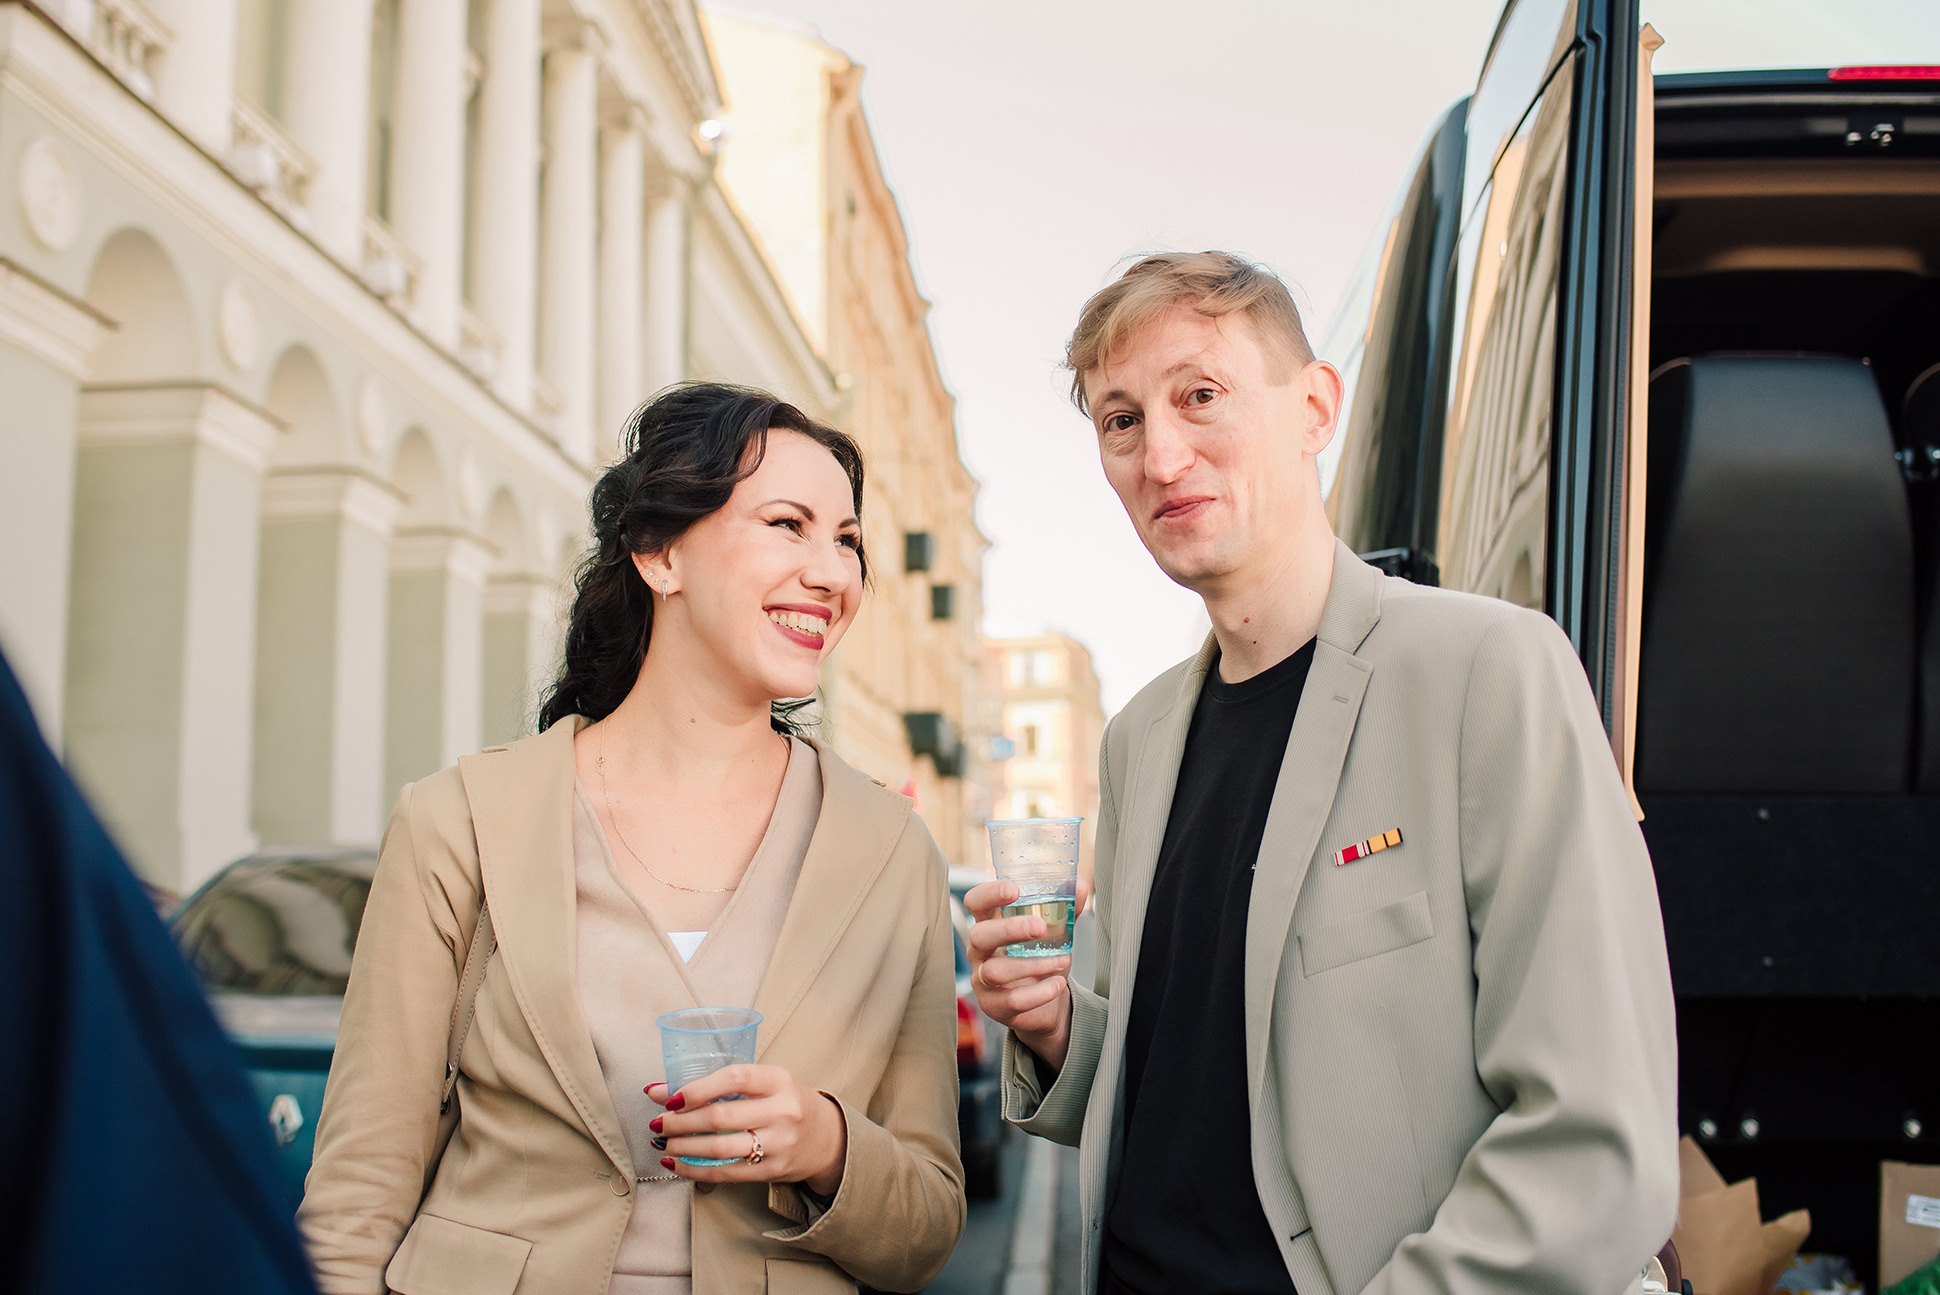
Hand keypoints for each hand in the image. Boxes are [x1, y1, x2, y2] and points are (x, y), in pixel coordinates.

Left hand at [645, 1065, 846, 1194]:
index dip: (698, 1088)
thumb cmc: (786, 1103)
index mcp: (779, 1080)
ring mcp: (779, 1143)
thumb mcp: (768, 1083)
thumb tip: (664, 1090)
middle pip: (720, 1117)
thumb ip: (726, 1085)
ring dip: (682, 1147)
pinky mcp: (772, 1170)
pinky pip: (725, 1173)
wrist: (826, 1138)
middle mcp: (782, 1111)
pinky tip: (676, 1164)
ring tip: (663, 1144)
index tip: (670, 1096)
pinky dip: (694, 1170)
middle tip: (658, 1123)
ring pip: (719, 1148)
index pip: (735, 1078)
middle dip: (680, 1121)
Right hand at [964, 879, 1072, 1070]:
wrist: (1046, 1004)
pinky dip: (1039, 992)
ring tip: (1063, 960)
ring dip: (1033, 964)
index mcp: (990, 924)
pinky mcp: (994, 1005)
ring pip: (995, 970)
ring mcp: (983, 980)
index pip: (976, 902)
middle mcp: (980, 950)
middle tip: (1040, 927)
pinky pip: (1012, 1000)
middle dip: (1008, 930)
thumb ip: (1065, 908)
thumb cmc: (1041, 957)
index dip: (988, 894)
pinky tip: (1058, 984)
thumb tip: (1079, 885)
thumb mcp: (1054, 931)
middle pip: (979, 935)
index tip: (1014, 889)